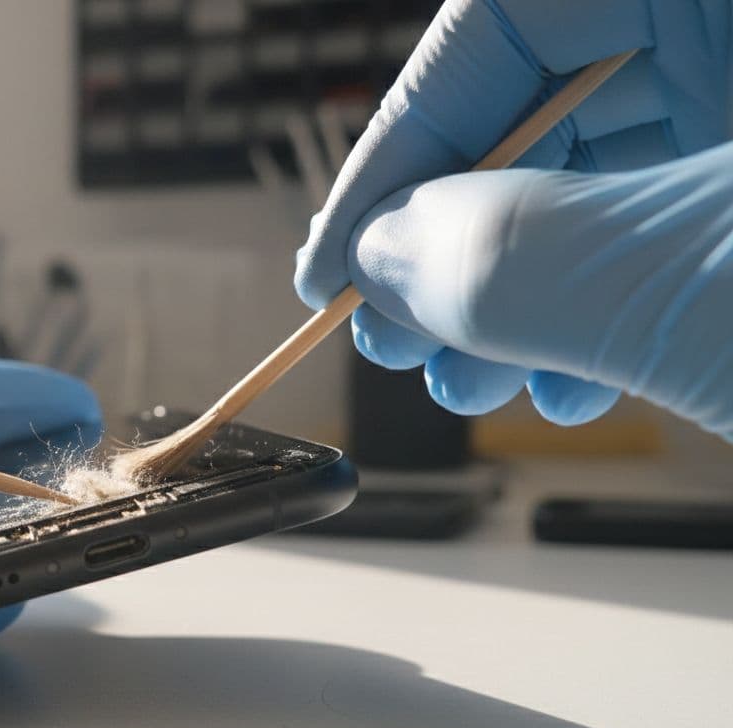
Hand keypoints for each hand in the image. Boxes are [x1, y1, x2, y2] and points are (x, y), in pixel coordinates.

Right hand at [295, 0, 729, 421]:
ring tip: (464, 386)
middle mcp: (729, 37)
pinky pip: (658, 248)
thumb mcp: (689, 281)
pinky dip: (594, 324)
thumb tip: (377, 255)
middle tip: (393, 339)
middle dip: (446, 246)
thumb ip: (517, 256)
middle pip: (535, 117)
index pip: (499, 28)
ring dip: (505, 305)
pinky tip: (562, 390)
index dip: (396, 148)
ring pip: (591, 193)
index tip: (333, 266)